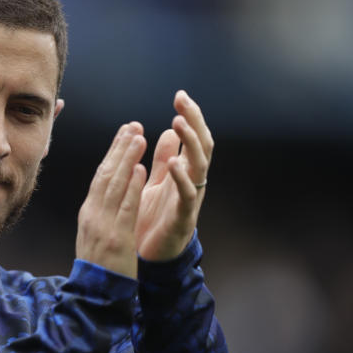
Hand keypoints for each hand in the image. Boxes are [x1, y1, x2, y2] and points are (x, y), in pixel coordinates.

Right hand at [76, 122, 146, 278]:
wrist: (94, 296)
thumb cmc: (99, 267)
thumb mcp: (94, 235)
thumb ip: (101, 212)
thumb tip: (107, 192)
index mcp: (88, 213)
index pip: (100, 177)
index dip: (112, 154)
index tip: (124, 134)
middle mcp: (93, 215)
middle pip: (106, 175)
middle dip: (120, 149)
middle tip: (133, 126)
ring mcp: (103, 226)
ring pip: (115, 186)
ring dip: (128, 160)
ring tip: (139, 138)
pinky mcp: (117, 238)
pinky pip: (126, 207)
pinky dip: (134, 187)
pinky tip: (143, 170)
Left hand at [135, 90, 212, 261]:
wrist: (152, 257)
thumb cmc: (155, 220)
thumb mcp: (158, 184)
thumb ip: (165, 160)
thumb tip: (172, 131)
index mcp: (184, 172)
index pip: (192, 138)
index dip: (189, 117)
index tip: (180, 95)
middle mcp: (192, 182)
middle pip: (201, 145)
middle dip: (194, 121)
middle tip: (183, 101)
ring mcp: (190, 198)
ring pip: (198, 166)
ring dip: (190, 143)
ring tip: (179, 123)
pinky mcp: (183, 217)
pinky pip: (188, 195)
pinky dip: (183, 178)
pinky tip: (176, 163)